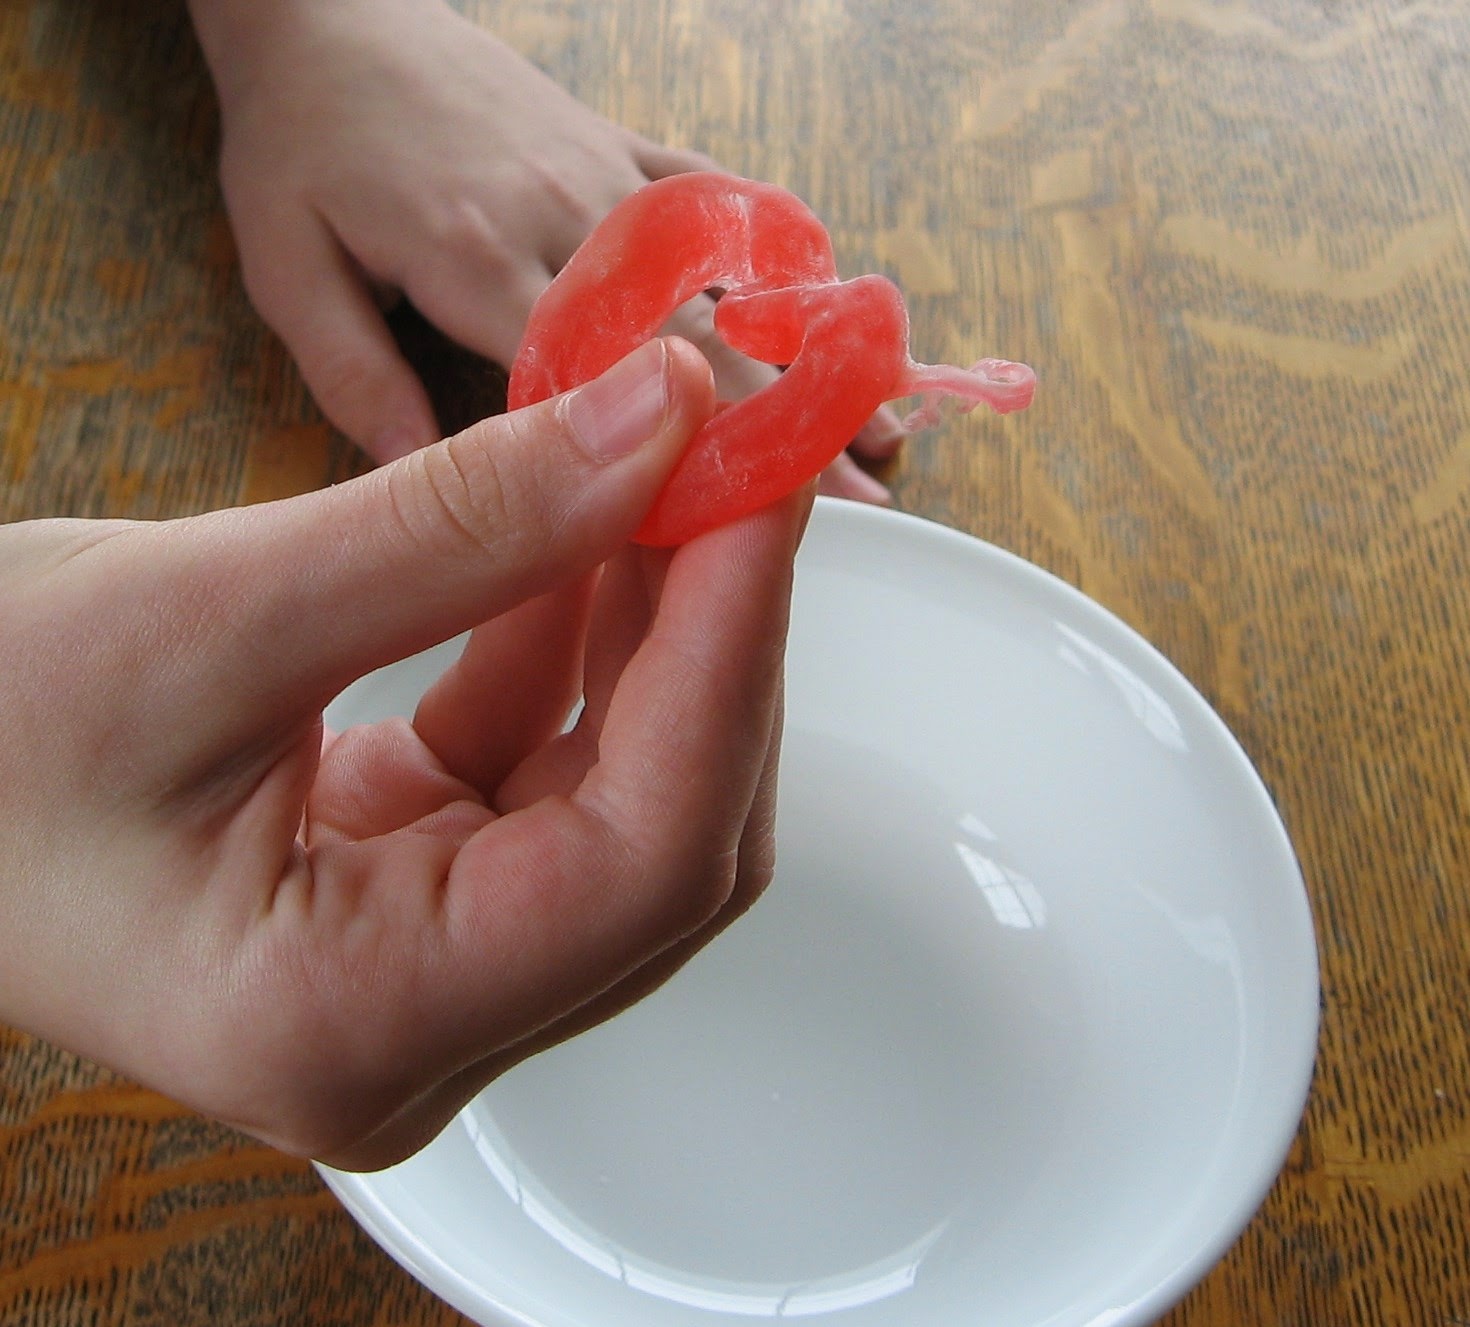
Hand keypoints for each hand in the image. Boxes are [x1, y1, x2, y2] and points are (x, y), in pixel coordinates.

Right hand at [0, 340, 807, 1169]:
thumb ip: (456, 528)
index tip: (765, 492)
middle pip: (666, 836)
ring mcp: (425, 963)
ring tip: (666, 477)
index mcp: (351, 1022)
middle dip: (716, 640)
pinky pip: (546, 760)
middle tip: (735, 464)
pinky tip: (587, 536)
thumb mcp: (204, 616)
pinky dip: (577, 642)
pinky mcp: (418, 885)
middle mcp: (415, 1028)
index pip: (646, 859)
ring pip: (625, 793)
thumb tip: (661, 423)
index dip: (732, 661)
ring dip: (658, 629)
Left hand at [187, 0, 902, 495]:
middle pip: (694, 336)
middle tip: (858, 496)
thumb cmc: (303, 142)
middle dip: (778, 422)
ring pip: (724, 274)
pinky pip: (714, 193)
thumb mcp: (290, 268)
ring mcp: (606, 175)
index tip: (748, 519)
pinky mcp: (618, 142)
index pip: (603, 381)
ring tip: (880, 417)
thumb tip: (423, 478)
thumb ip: (355, 378)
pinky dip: (776, 248)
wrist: (328, 2)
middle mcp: (569, 221)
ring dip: (806, 350)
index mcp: (483, 265)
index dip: (682, 453)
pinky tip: (830, 301)